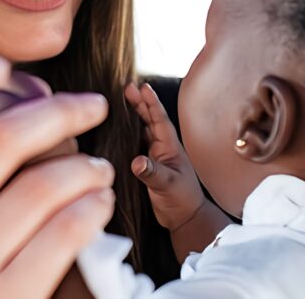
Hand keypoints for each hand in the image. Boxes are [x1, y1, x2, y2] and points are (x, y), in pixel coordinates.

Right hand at [124, 81, 204, 231]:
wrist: (185, 218)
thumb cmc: (182, 201)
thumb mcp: (168, 186)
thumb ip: (152, 173)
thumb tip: (137, 161)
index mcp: (170, 147)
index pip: (159, 120)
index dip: (151, 103)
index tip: (142, 87)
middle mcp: (162, 147)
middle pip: (149, 119)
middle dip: (139, 102)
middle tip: (127, 87)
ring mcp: (155, 155)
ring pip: (143, 129)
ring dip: (134, 114)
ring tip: (123, 100)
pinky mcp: (147, 165)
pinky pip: (137, 143)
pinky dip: (129, 133)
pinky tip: (119, 128)